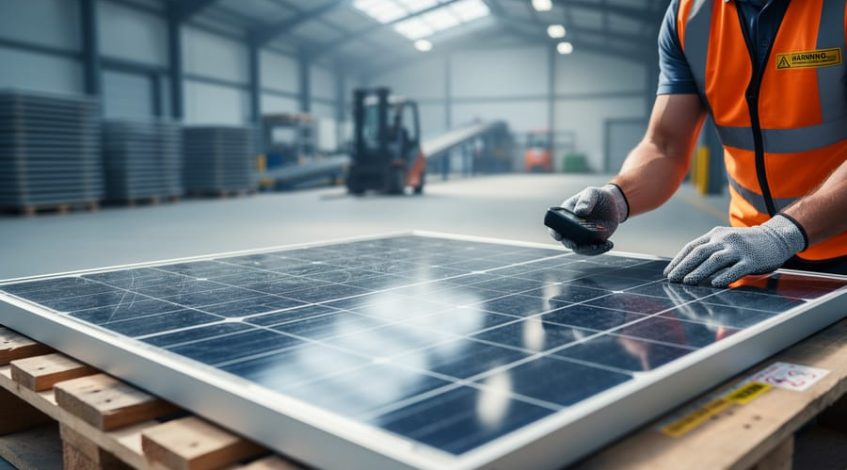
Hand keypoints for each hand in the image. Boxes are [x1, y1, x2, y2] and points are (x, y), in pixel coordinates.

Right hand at [549, 184, 627, 255]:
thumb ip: (585, 201)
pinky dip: (600, 249)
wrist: (612, 204)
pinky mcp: (592, 241)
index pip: (555, 226)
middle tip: (576, 244)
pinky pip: (593, 249)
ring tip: (598, 245)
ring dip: (588, 249)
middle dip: (571, 243)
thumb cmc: (597, 196)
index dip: (555, 232)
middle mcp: (570, 229)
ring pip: (580, 248)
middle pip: (566, 240)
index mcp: (565, 215)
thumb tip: (579, 212)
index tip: (559, 236)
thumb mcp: (591, 193)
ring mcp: (581, 236)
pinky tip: (608, 244)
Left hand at [664, 215, 806, 286]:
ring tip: (688, 282)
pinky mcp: (752, 259)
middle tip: (672, 279)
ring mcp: (739, 249)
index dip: (679, 260)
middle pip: (701, 252)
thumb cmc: (745, 244)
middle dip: (684, 267)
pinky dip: (726, 276)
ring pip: (716, 260)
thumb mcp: (725, 241)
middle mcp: (725, 239)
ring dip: (700, 271)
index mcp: (715, 234)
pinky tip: (715, 284)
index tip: (668, 273)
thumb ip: (709, 250)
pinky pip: (737, 268)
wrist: (776, 237)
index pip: (692, 247)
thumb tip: (687, 269)